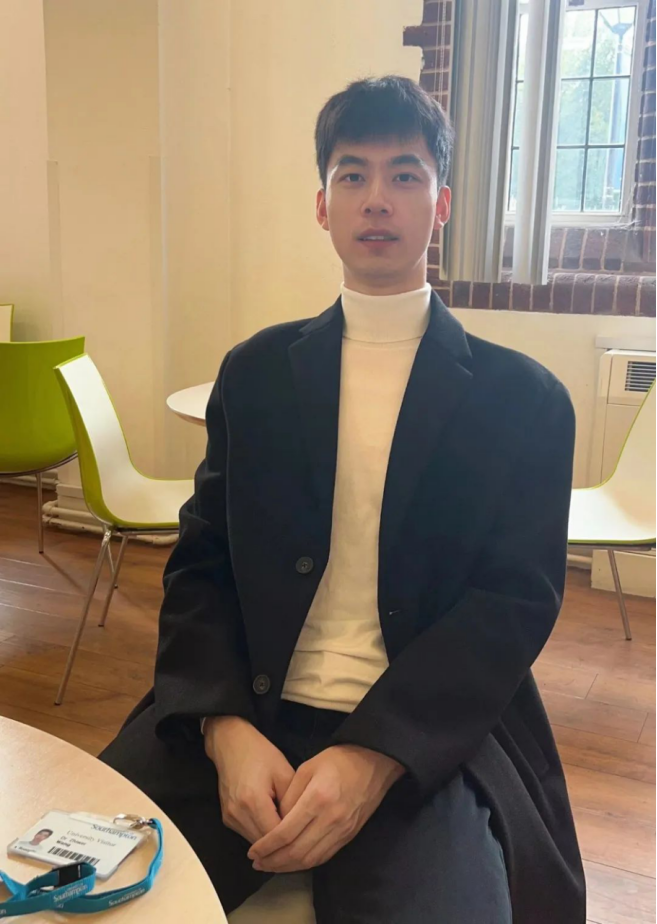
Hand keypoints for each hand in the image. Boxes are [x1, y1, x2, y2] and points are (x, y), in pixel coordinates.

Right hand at [204, 716, 294, 843]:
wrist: (230, 744)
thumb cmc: (260, 754)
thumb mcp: (283, 772)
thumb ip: (292, 802)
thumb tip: (298, 826)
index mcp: (254, 801)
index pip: (276, 835)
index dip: (293, 838)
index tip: (309, 837)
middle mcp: (238, 814)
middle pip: (265, 844)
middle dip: (283, 844)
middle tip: (303, 839)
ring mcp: (230, 818)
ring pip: (256, 843)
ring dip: (272, 842)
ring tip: (291, 834)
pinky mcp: (226, 819)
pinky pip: (247, 834)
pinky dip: (261, 834)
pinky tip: (274, 825)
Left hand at [247, 745, 404, 872]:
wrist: (374, 763)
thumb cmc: (339, 760)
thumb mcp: (308, 767)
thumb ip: (290, 796)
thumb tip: (278, 822)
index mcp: (317, 799)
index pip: (286, 832)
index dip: (267, 846)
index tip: (252, 851)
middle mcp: (331, 819)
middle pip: (297, 852)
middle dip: (273, 861)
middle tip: (257, 863)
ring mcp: (342, 830)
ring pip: (311, 859)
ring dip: (288, 866)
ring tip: (271, 866)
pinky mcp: (349, 835)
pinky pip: (324, 856)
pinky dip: (306, 863)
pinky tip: (294, 862)